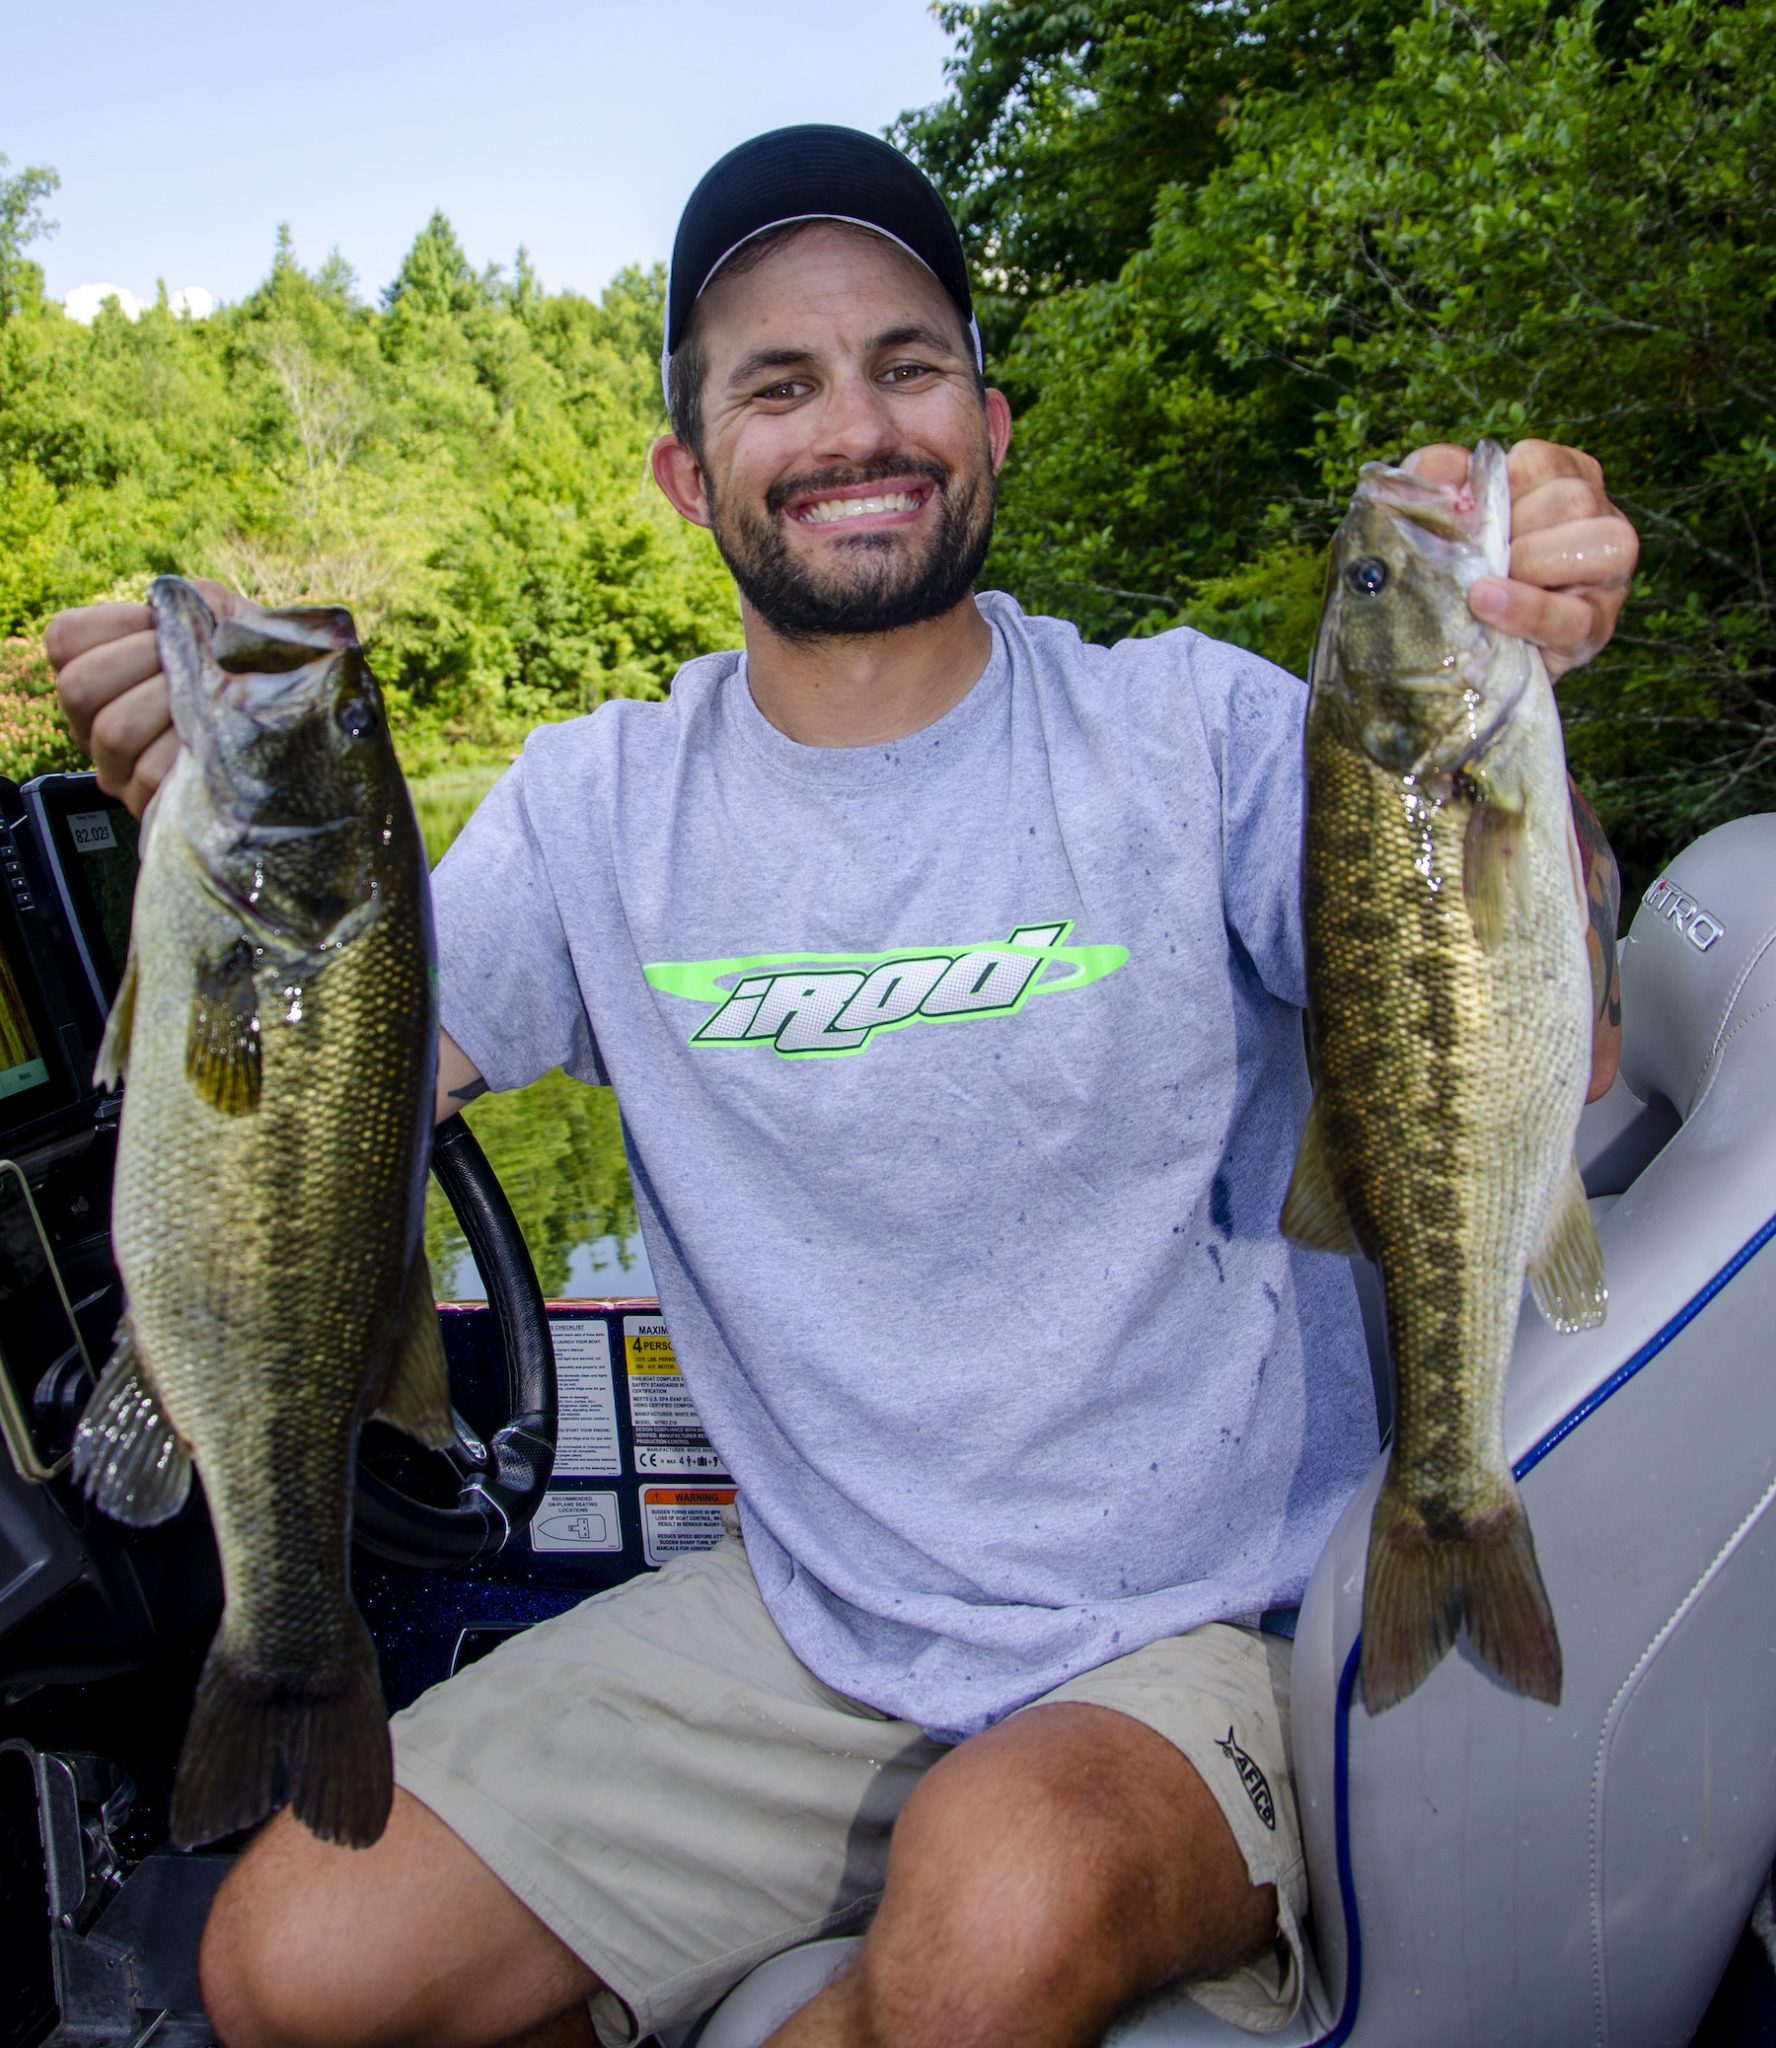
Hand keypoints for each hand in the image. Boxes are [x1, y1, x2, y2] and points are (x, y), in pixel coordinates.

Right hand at [45, 578, 246, 818]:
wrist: (296, 723)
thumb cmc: (250, 667)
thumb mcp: (222, 620)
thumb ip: (192, 603)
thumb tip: (174, 609)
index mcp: (96, 669)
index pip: (67, 639)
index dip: (118, 625)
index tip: (164, 625)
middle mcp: (92, 721)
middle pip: (79, 686)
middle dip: (145, 665)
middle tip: (191, 667)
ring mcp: (116, 768)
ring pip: (114, 733)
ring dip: (172, 707)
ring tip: (211, 702)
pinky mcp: (147, 804)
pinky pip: (152, 775)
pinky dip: (191, 751)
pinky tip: (219, 741)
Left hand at [1404, 440, 1637, 683]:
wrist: (1457, 646)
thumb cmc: (1460, 565)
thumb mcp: (1443, 513)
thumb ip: (1436, 475)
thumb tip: (1441, 471)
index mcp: (1566, 479)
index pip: (1540, 462)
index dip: (1495, 488)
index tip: (1464, 514)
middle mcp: (1601, 518)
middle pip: (1573, 500)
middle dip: (1512, 529)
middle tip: (1473, 556)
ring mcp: (1609, 576)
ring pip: (1602, 546)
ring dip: (1531, 562)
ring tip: (1482, 584)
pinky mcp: (1596, 629)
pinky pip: (1576, 618)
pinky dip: (1528, 610)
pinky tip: (1488, 604)